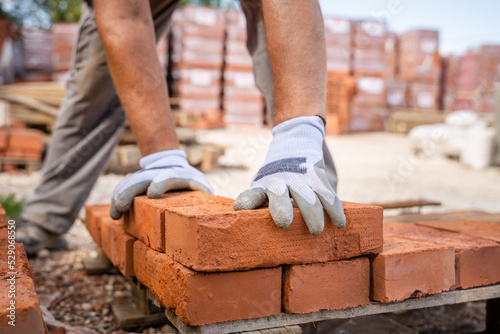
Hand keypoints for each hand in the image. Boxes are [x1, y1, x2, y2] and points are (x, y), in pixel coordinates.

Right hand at [110, 149, 212, 218]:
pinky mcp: (137, 181)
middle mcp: (158, 173)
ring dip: (119, 197)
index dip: (160, 183)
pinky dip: (117, 197)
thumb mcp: (201, 185)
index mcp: (178, 175)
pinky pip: (124, 187)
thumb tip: (213, 206)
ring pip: (129, 183)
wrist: (174, 164)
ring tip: (114, 215)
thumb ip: (204, 193)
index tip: (151, 194)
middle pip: (142, 179)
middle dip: (130, 192)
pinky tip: (114, 212)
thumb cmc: (192, 182)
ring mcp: (145, 176)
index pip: (168, 176)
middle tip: (121, 207)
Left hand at [233, 116, 345, 234]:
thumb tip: (250, 228)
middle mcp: (281, 181)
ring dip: (312, 214)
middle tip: (283, 223)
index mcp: (264, 186)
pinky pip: (328, 195)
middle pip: (280, 195)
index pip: (253, 195)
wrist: (294, 144)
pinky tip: (340, 223)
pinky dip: (334, 209)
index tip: (239, 208)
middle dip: (281, 208)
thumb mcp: (263, 187)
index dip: (247, 201)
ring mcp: (301, 179)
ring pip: (308, 197)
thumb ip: (259, 205)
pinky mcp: (318, 178)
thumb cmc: (274, 179)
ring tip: (316, 232)